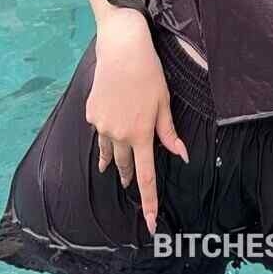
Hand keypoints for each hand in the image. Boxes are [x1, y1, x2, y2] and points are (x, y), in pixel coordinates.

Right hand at [85, 14, 188, 235]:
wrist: (121, 49)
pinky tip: (110, 120)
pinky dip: (106, 130)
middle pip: (124, 166)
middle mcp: (119, 135)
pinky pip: (100, 130)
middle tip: (130, 184)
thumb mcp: (164, 103)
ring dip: (112, 160)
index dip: (148, 202)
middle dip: (129, 176)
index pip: (146, 177)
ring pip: (108, 151)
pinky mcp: (91, 113)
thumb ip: (169, 132)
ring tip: (109, 169)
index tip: (149, 223)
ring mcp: (102, 125)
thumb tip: (181, 155)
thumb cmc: (149, 74)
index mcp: (141, 135)